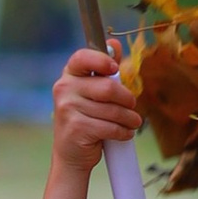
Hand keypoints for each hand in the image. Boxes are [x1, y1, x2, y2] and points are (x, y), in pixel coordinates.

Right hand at [49, 44, 140, 179]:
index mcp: (69, 75)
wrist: (71, 154)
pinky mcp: (76, 128)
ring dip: (129, 119)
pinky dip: (123, 132)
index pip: (83, 58)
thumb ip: (104, 70)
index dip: (101, 61)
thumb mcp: (93, 93)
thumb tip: (114, 44)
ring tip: (132, 123)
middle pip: (107, 88)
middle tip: (133, 106)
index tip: (114, 69)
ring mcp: (67, 109)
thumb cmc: (86, 119)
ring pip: (112, 111)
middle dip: (127, 99)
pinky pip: (110, 127)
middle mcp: (64, 89)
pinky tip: (125, 133)